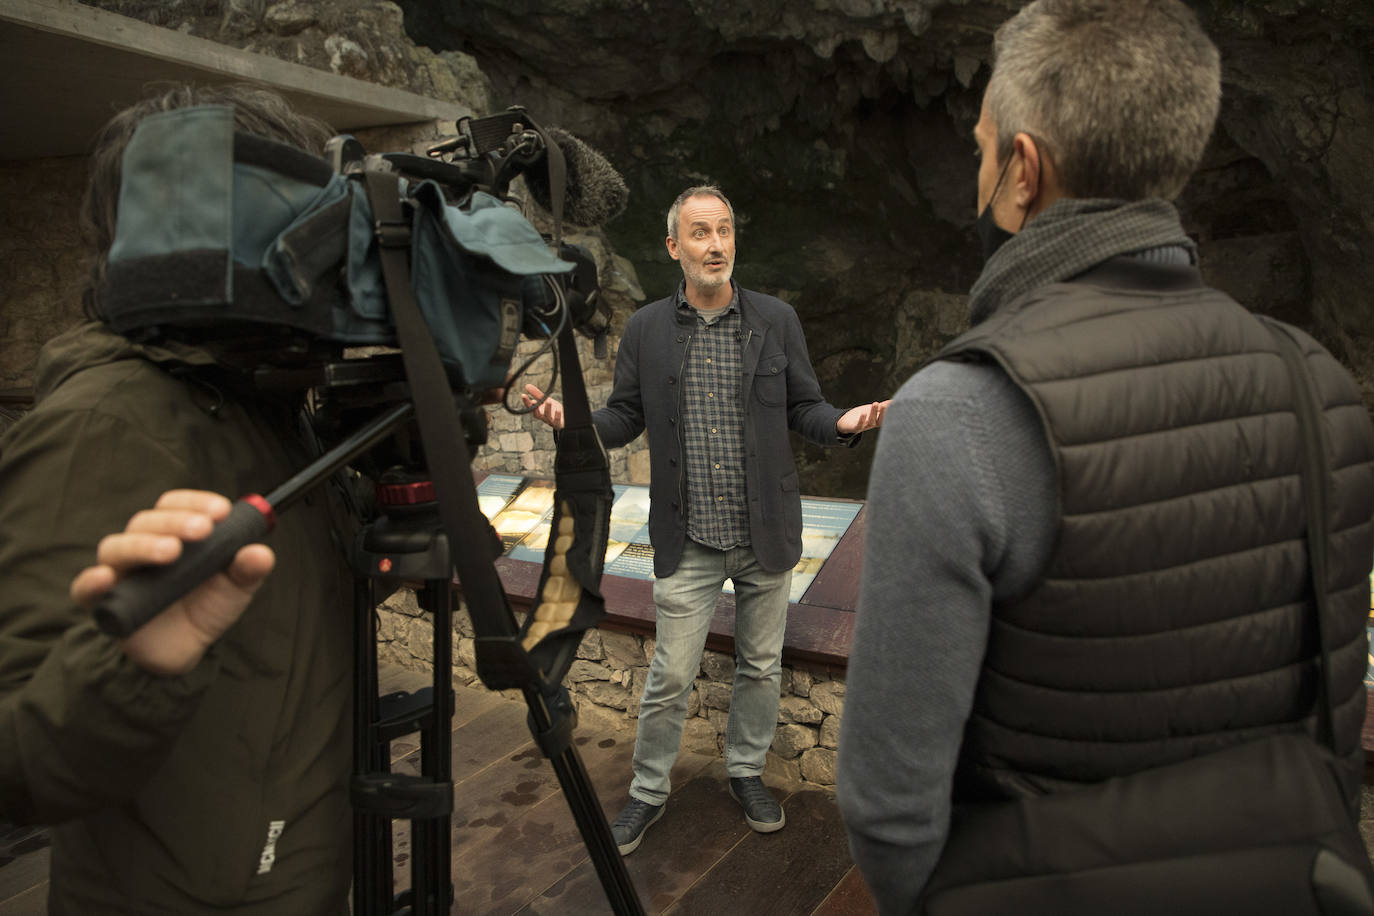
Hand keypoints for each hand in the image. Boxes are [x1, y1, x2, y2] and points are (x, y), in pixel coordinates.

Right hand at [69, 490, 274, 675]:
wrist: (186, 651)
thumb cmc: (207, 607)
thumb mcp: (235, 588)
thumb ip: (247, 569)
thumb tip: (260, 552)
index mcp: (174, 533)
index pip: (176, 505)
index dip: (196, 503)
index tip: (221, 511)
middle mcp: (142, 546)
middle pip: (146, 522)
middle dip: (175, 522)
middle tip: (203, 530)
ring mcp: (120, 573)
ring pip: (117, 547)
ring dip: (143, 545)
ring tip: (171, 552)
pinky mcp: (102, 602)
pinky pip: (84, 588)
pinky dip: (91, 581)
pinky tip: (107, 578)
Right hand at [522, 383, 565, 429]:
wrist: (565, 419)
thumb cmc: (554, 410)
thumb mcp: (545, 401)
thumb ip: (537, 394)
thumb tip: (527, 386)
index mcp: (539, 412)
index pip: (530, 408)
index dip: (526, 403)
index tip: (523, 395)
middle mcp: (544, 418)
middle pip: (537, 414)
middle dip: (534, 408)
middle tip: (532, 401)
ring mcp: (551, 421)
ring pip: (547, 417)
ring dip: (547, 409)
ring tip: (548, 401)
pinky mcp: (559, 424)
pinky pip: (557, 421)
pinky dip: (557, 415)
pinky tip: (558, 409)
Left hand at [837, 400, 889, 434]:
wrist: (847, 423)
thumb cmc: (862, 415)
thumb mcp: (872, 410)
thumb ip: (882, 406)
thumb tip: (893, 401)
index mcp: (877, 420)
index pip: (885, 418)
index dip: (889, 412)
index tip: (893, 404)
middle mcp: (872, 425)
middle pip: (879, 420)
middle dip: (882, 413)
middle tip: (885, 405)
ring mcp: (864, 427)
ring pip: (870, 421)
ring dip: (873, 413)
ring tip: (876, 403)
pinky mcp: (855, 428)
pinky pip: (859, 426)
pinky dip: (861, 420)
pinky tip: (863, 413)